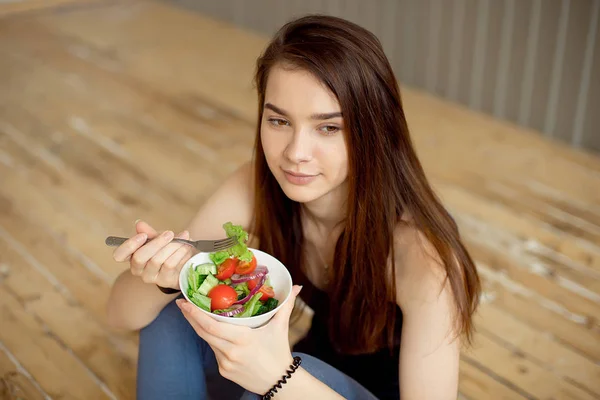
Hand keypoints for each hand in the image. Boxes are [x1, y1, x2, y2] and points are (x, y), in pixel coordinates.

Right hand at [111, 220, 194, 288]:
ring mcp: (150, 277)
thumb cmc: (167, 249)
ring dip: (172, 246)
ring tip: (183, 237)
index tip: (143, 235)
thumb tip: (139, 224)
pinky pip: (170, 264)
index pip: (119, 255)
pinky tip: (186, 247)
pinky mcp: (164, 281)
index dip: (129, 245)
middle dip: (156, 243)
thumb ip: (149, 232)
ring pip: (157, 260)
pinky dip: (180, 252)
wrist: (185, 262)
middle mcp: (137, 269)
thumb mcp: (158, 238)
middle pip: (139, 257)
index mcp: (131, 256)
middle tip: (169, 233)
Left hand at [176, 285, 303, 394]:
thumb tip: (297, 287)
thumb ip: (286, 305)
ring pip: (207, 341)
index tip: (184, 302)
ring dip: (199, 327)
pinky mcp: (223, 371)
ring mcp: (225, 363)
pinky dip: (211, 339)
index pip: (211, 325)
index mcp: (242, 339)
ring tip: (191, 313)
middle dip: (190, 317)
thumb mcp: (281, 327)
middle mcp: (230, 352)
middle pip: (203, 332)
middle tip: (181, 302)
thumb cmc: (279, 353)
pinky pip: (214, 351)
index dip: (195, 314)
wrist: (280, 382)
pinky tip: (210, 330)